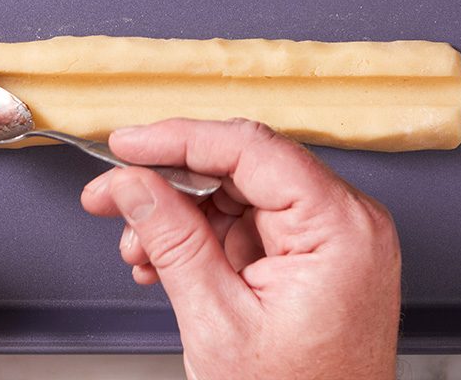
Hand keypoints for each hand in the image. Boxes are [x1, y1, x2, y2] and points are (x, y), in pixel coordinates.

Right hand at [82, 119, 400, 379]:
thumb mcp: (218, 322)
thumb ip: (172, 241)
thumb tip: (133, 185)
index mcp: (339, 228)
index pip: (249, 148)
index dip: (178, 139)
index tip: (128, 144)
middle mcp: (346, 223)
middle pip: (242, 168)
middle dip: (169, 183)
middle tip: (113, 194)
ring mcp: (334, 240)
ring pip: (239, 195)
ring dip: (180, 216)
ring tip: (139, 249)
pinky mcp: (316, 259)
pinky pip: (250, 226)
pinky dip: (204, 239)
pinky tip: (165, 260)